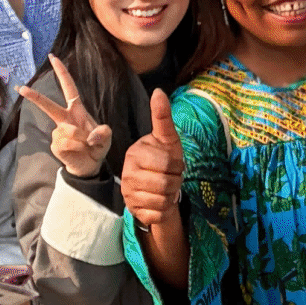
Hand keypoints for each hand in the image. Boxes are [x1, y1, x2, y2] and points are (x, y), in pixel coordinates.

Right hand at [17, 55, 112, 178]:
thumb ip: (103, 133)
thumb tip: (90, 135)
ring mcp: (58, 132)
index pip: (69, 88)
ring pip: (68, 130)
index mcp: (76, 110)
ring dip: (82, 139)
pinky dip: (77, 147)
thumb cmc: (97, 146)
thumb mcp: (106, 137)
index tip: (53, 58)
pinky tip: (78, 151)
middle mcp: (65, 119)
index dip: (62, 73)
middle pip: (48, 105)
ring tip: (86, 145)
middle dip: (35, 97)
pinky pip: (66, 143)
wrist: (90, 165)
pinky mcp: (55, 144)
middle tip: (21, 88)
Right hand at [119, 88, 184, 230]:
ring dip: (172, 195)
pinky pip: (159, 214)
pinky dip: (166, 209)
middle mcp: (127, 174)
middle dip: (176, 181)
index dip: (177, 164)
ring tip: (166, 189)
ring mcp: (129, 195)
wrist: (157, 189)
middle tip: (171, 177)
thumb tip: (158, 91)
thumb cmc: (163, 160)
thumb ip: (162, 117)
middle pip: (166, 182)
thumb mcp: (167, 139)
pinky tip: (160, 202)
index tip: (173, 163)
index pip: (168, 162)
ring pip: (163, 199)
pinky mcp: (135, 212)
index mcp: (134, 153)